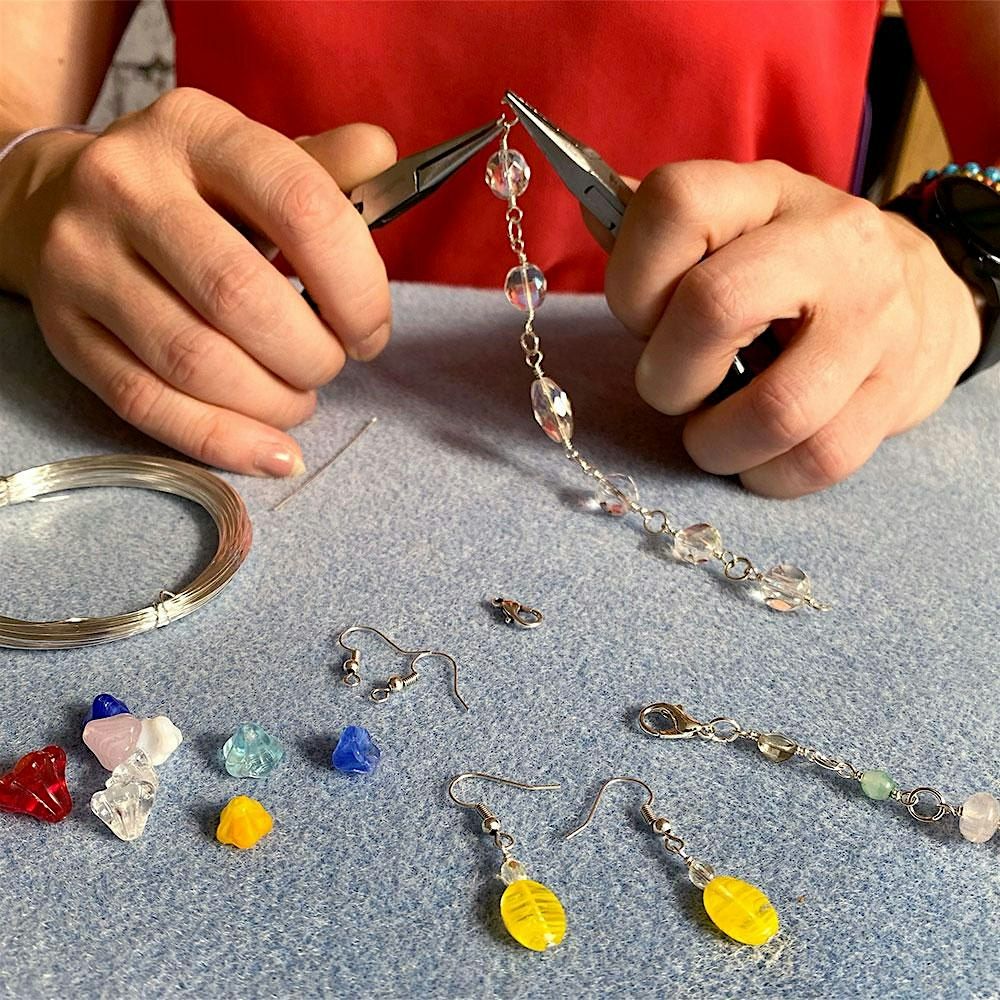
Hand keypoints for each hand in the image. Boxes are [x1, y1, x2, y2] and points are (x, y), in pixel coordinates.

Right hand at [0, 88, 396, 475]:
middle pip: (242, 296)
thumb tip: (383, 155)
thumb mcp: (250, 160)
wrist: (56, 200)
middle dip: (311, 354)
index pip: (302, 208)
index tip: (370, 330)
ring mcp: (84, 260)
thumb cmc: (187, 192)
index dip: (358, 287)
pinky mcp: (65, 331)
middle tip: (330, 365)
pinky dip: (224, 440)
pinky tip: (272, 452)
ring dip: (271, 401)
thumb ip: (322, 168)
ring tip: (298, 399)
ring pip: (195, 360)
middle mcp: (128, 186)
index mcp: (196, 131)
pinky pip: (148, 404)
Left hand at [592, 160, 981, 496]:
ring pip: (775, 410)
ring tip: (711, 436)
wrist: (920, 295)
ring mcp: (873, 320)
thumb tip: (586, 203)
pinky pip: (819, 459)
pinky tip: (757, 458)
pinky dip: (767, 476)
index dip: (632, 279)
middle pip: (714, 307)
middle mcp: (828, 243)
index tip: (641, 320)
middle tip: (672, 389)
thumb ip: (660, 229)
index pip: (676, 204)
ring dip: (715, 445)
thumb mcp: (733, 226)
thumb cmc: (790, 268)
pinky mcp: (898, 391)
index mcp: (764, 193)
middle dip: (666, 376)